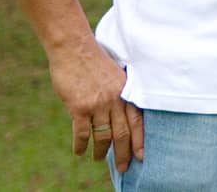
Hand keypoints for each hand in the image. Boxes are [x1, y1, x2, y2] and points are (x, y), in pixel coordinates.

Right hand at [49, 40, 142, 171]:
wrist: (74, 48)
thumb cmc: (94, 60)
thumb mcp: (116, 74)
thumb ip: (120, 93)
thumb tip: (123, 114)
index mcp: (126, 91)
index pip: (137, 121)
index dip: (140, 140)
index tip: (141, 156)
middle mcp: (115, 99)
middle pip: (123, 133)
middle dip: (124, 153)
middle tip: (124, 168)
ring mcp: (98, 104)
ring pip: (103, 136)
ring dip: (102, 152)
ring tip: (100, 159)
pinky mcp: (79, 107)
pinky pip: (82, 133)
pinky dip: (81, 145)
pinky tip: (80, 151)